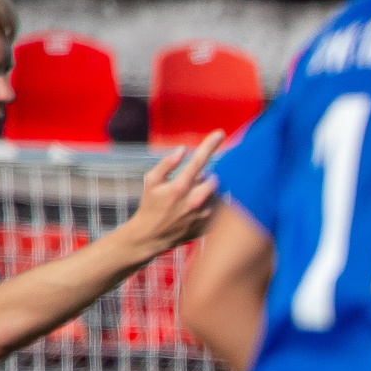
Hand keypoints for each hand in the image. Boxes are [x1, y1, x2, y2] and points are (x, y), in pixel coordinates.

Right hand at [122, 131, 224, 260]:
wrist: (152, 236)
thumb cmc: (150, 205)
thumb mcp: (151, 181)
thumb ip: (167, 164)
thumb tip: (182, 149)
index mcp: (181, 186)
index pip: (199, 160)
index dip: (210, 145)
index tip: (220, 133)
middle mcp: (196, 200)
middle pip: (215, 176)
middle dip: (207, 175)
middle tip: (190, 184)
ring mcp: (206, 213)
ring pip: (216, 192)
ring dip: (207, 190)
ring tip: (188, 200)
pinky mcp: (211, 224)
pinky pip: (219, 207)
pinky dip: (211, 203)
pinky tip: (193, 210)